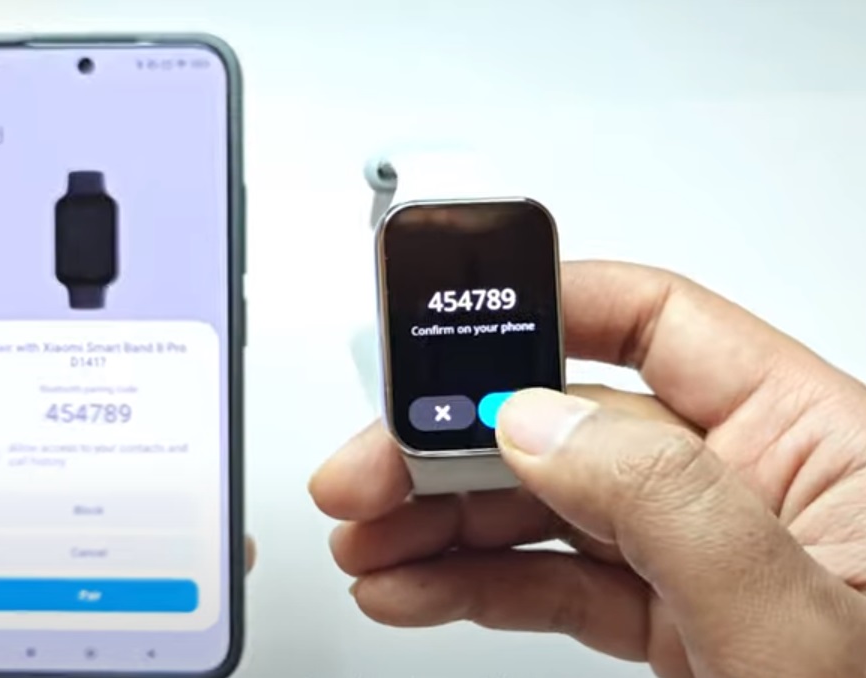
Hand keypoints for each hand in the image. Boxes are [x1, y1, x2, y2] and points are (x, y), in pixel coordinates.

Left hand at [0, 299, 254, 677]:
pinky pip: (62, 598)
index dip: (17, 354)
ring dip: (116, 511)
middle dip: (90, 428)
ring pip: (57, 523)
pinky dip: (114, 589)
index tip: (80, 330)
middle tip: (154, 413)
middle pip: (27, 451)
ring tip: (176, 494)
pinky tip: (151, 576)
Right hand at [311, 261, 865, 677]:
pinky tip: (411, 587)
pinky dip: (472, 584)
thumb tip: (536, 421)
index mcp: (811, 437)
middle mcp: (749, 481)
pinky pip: (552, 579)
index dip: (542, 310)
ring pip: (543, 503)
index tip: (443, 331)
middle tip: (368, 469)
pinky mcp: (668, 617)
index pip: (658, 324)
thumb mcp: (792, 622)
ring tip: (365, 542)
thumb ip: (667, 503)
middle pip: (566, 420)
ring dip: (440, 520)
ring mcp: (699, 553)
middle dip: (450, 445)